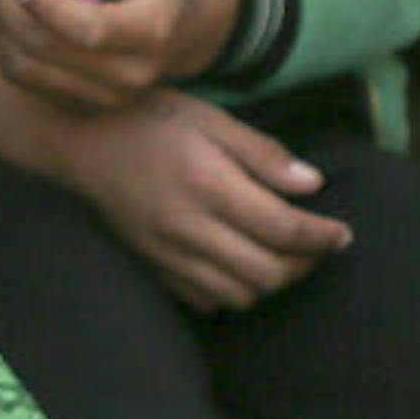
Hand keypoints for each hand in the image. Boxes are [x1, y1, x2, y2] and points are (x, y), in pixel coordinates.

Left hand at [0, 0, 240, 112]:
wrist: (180, 32)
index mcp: (151, 33)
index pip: (88, 29)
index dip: (46, 6)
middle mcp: (129, 76)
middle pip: (47, 50)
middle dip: (6, 9)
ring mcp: (104, 98)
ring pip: (27, 69)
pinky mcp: (80, 105)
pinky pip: (25, 80)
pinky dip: (3, 45)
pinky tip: (2, 15)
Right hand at [51, 94, 350, 311]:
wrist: (77, 140)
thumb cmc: (148, 119)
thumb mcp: (210, 118)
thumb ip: (262, 154)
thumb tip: (313, 186)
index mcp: (208, 184)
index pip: (282, 229)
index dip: (322, 237)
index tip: (342, 234)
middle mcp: (188, 226)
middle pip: (267, 272)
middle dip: (304, 265)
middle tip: (317, 246)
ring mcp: (167, 253)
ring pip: (239, 294)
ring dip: (271, 282)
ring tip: (283, 257)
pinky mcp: (152, 265)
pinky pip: (205, 300)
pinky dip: (233, 292)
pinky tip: (239, 265)